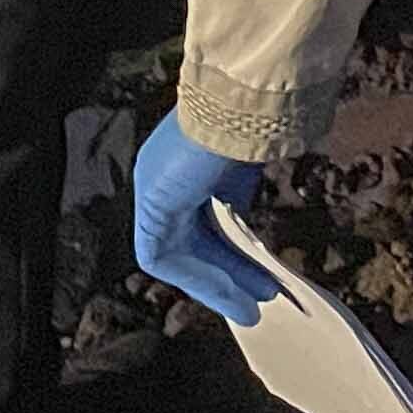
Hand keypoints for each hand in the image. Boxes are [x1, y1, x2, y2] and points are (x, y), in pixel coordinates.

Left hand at [131, 111, 276, 325]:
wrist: (242, 104)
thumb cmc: (256, 124)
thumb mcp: (247, 169)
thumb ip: (238, 197)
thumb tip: (244, 231)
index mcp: (182, 163)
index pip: (200, 219)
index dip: (228, 251)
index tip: (258, 273)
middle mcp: (160, 176)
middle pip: (192, 240)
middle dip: (228, 273)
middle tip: (260, 298)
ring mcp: (152, 190)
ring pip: (179, 254)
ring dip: (215, 284)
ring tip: (250, 309)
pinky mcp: (152, 205)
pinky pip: (163, 257)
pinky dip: (196, 278)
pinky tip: (228, 294)